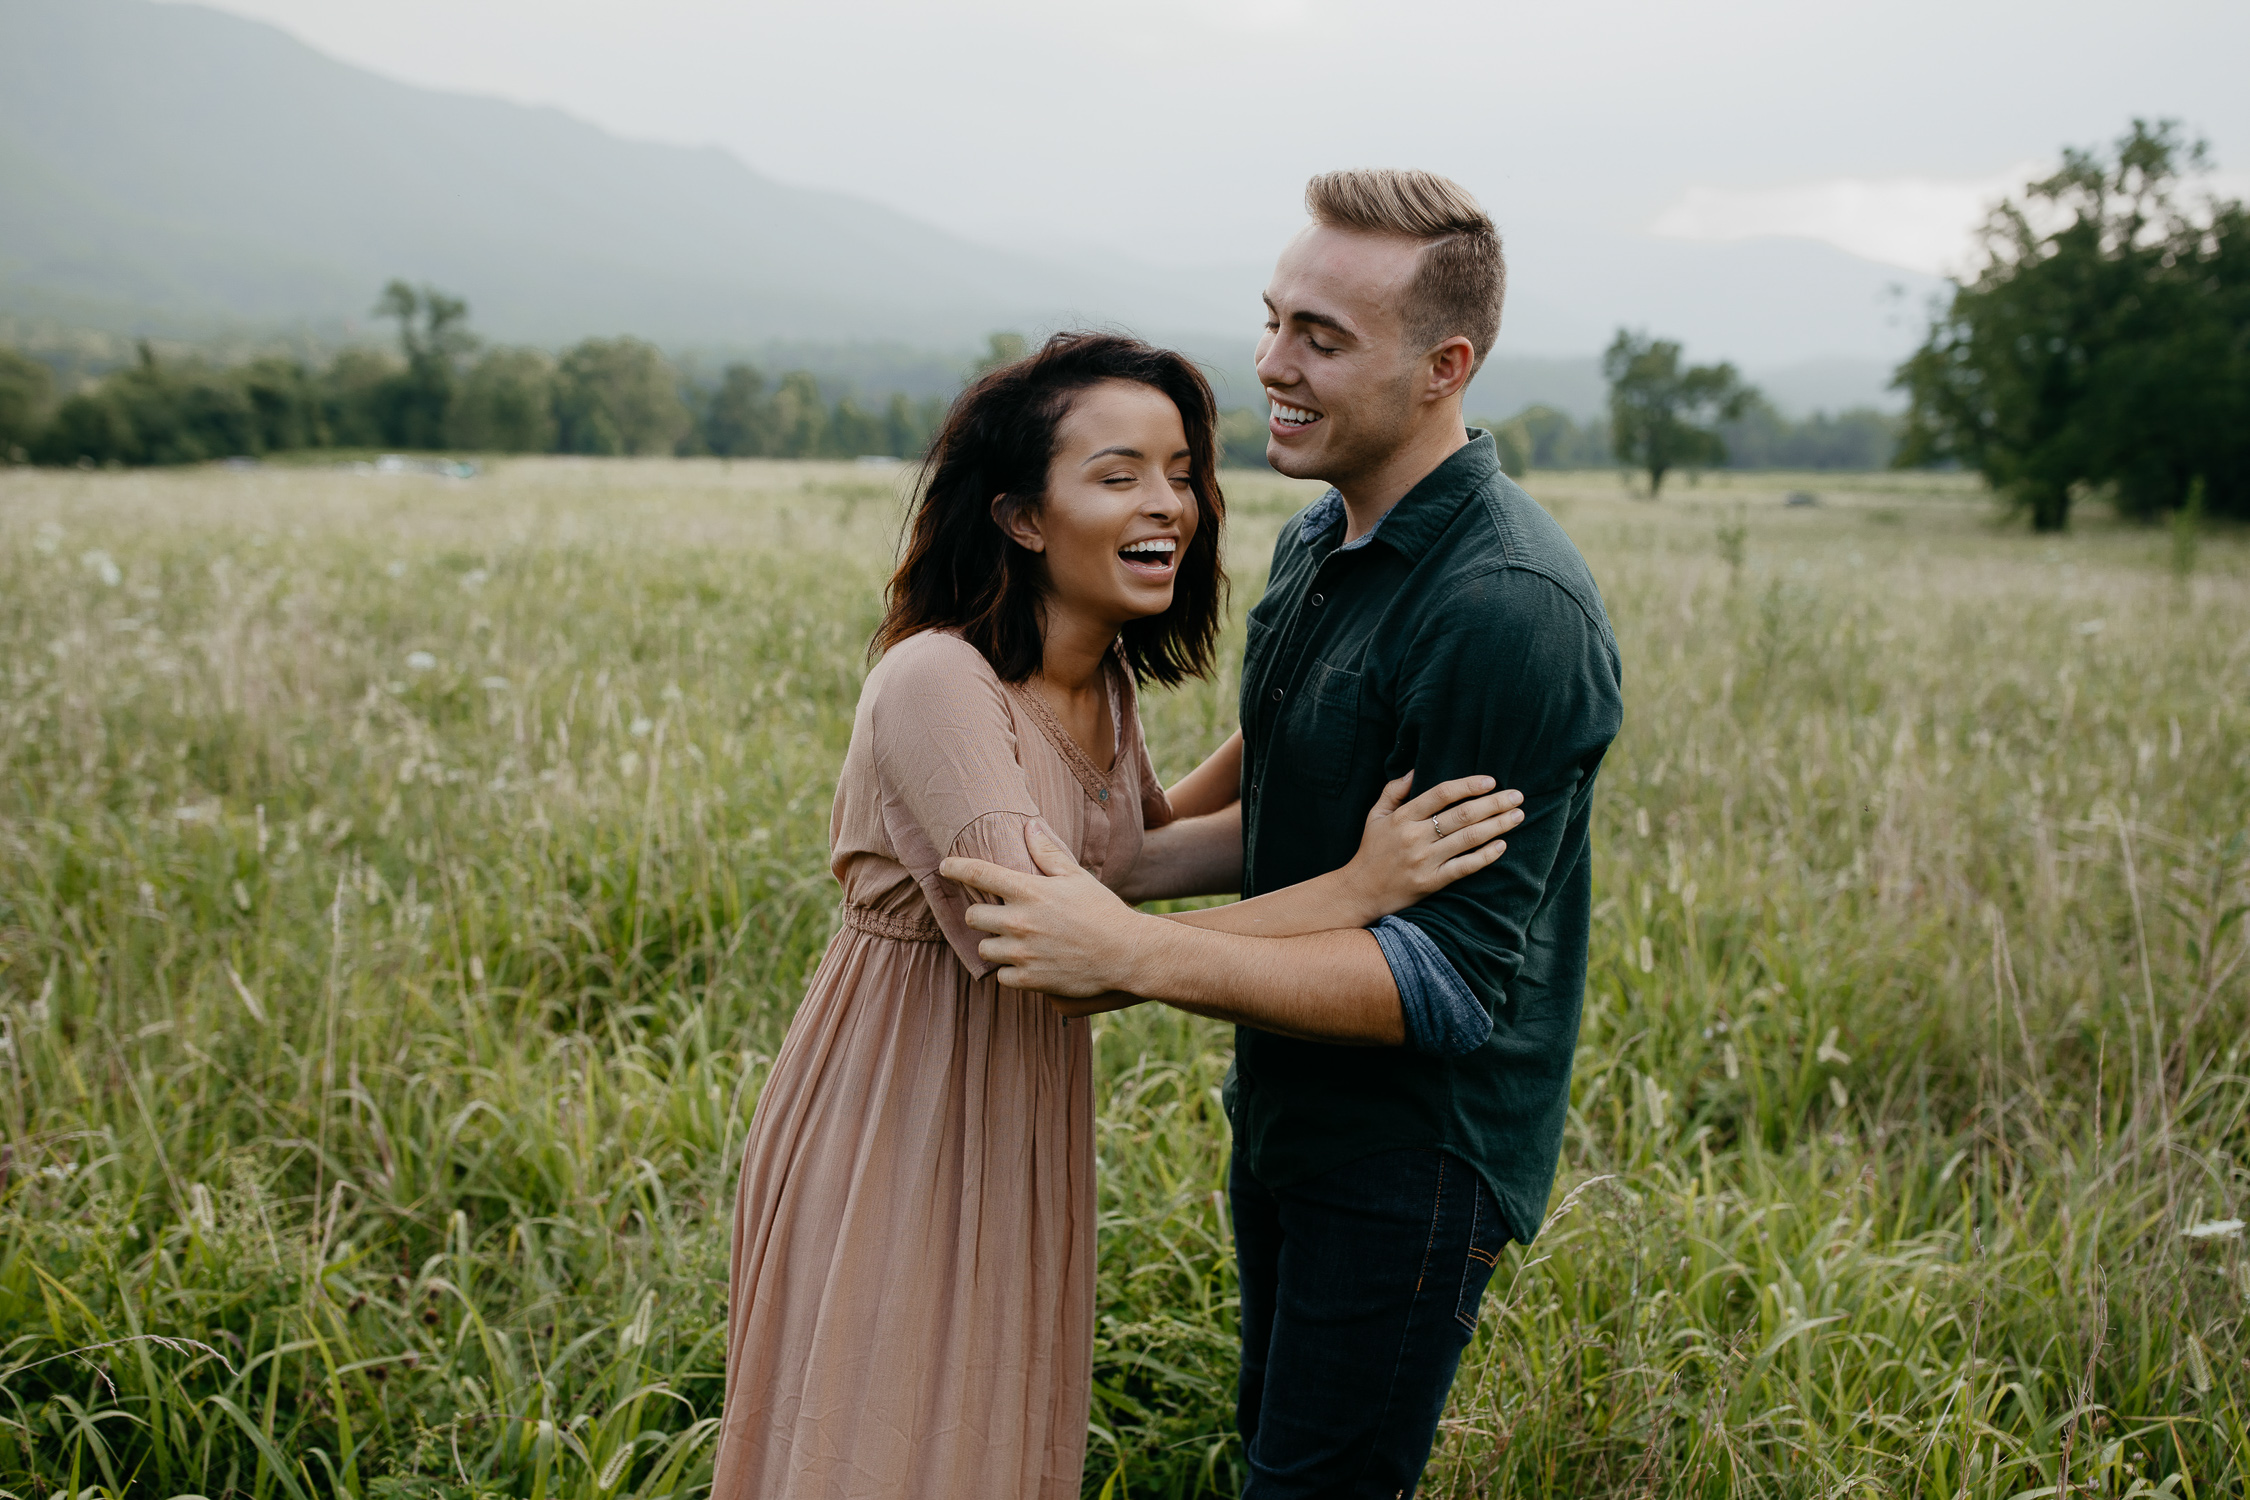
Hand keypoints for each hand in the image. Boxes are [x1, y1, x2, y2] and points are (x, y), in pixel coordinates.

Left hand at [939, 824, 1155, 997]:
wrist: (1126, 953)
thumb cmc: (1102, 911)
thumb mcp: (1076, 876)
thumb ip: (1048, 851)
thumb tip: (1030, 824)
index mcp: (1029, 891)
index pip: (978, 874)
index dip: (956, 868)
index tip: (945, 866)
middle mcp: (1019, 922)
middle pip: (973, 916)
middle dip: (981, 914)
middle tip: (997, 915)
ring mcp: (1022, 953)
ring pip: (984, 948)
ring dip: (995, 944)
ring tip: (1015, 941)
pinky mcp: (1029, 980)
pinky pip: (1001, 976)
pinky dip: (1010, 971)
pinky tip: (1027, 963)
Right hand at [1342, 771, 1523, 921]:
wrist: (1359, 892)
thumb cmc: (1370, 851)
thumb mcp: (1375, 816)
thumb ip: (1393, 791)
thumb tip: (1415, 770)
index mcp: (1402, 818)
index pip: (1441, 794)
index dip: (1468, 785)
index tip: (1491, 781)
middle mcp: (1414, 837)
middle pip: (1462, 815)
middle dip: (1494, 803)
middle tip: (1517, 795)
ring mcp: (1424, 861)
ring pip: (1468, 839)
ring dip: (1497, 825)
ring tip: (1517, 816)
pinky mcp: (1430, 882)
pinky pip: (1463, 867)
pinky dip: (1485, 856)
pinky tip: (1502, 846)